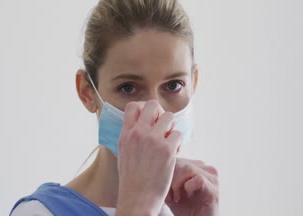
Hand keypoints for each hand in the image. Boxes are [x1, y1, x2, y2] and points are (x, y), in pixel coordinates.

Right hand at [116, 100, 181, 215]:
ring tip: (168, 141)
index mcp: (125, 134)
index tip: (149, 118)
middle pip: (153, 105)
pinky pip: (178, 134)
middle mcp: (138, 133)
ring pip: (169, 117)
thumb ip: (131, 135)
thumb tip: (142, 122)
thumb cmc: (132, 178)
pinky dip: (177, 143)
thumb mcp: (124, 152)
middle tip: (161, 127)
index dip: (144, 108)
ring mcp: (153, 140)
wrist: (138, 197)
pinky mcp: (167, 149)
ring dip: (171, 128)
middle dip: (160, 113)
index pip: (133, 106)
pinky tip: (172, 154)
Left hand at [166, 158, 219, 215]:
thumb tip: (155, 163)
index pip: (176, 157)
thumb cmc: (183, 207)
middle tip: (169, 196)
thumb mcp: (170, 188)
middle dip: (170, 179)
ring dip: (177, 184)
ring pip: (188, 168)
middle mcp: (206, 168)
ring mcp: (213, 178)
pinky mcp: (215, 190)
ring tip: (176, 197)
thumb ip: (165, 174)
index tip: (164, 187)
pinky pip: (199, 179)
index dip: (166, 171)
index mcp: (196, 164)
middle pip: (180, 162)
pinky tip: (185, 197)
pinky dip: (188, 188)